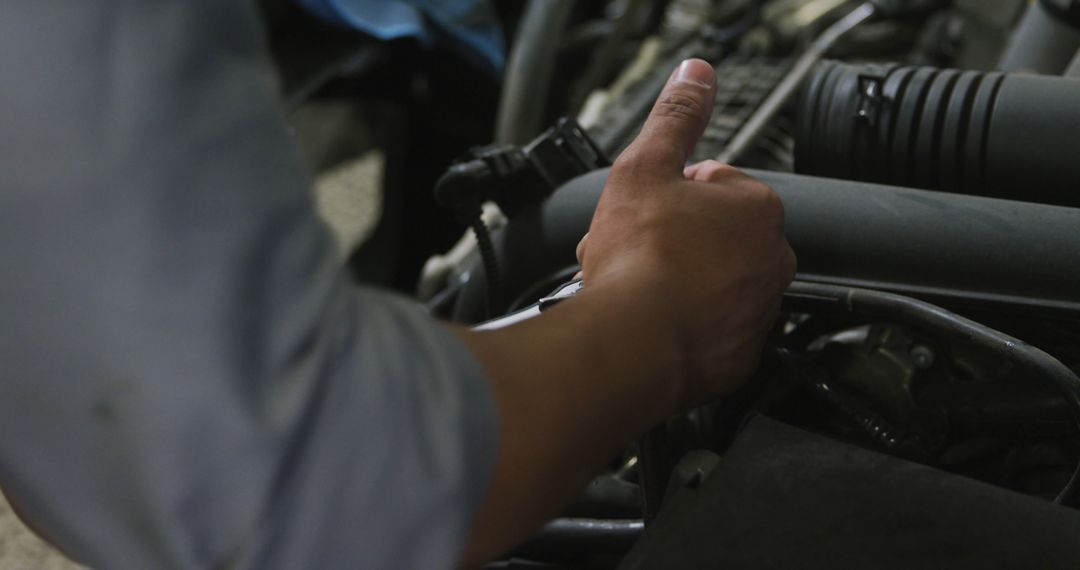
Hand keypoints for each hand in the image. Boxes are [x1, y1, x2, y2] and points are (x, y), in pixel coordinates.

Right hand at [579, 58, 795, 407]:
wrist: (632, 344)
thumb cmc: (640, 260)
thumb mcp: (646, 167)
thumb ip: (676, 117)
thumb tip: (697, 76)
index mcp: (757, 207)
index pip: (713, 183)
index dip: (669, 194)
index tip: (645, 212)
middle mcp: (772, 260)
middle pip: (714, 236)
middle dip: (674, 239)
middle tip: (634, 251)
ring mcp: (759, 311)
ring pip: (712, 283)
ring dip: (678, 281)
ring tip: (637, 288)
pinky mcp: (741, 356)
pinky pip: (711, 329)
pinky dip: (685, 325)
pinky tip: (653, 321)